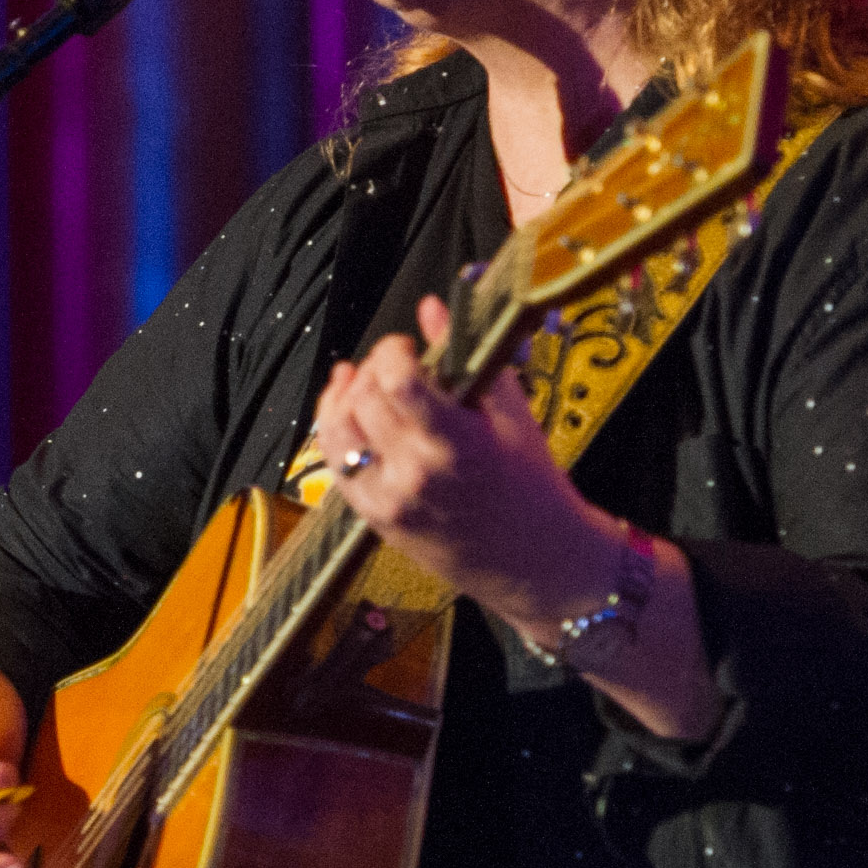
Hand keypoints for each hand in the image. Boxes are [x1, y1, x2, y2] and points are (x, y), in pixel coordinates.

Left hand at [305, 296, 627, 636]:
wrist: (532, 560)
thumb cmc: (529, 483)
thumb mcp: (512, 414)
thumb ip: (468, 357)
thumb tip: (432, 307)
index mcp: (456, 445)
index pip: (398, 381)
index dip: (392, 351)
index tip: (407, 347)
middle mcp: (416, 474)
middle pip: (363, 399)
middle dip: (372, 368)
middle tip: (393, 364)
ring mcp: (390, 500)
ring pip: (336, 430)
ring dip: (343, 396)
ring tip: (361, 380)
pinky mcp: (374, 518)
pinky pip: (335, 464)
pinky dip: (335, 431)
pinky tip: (349, 411)